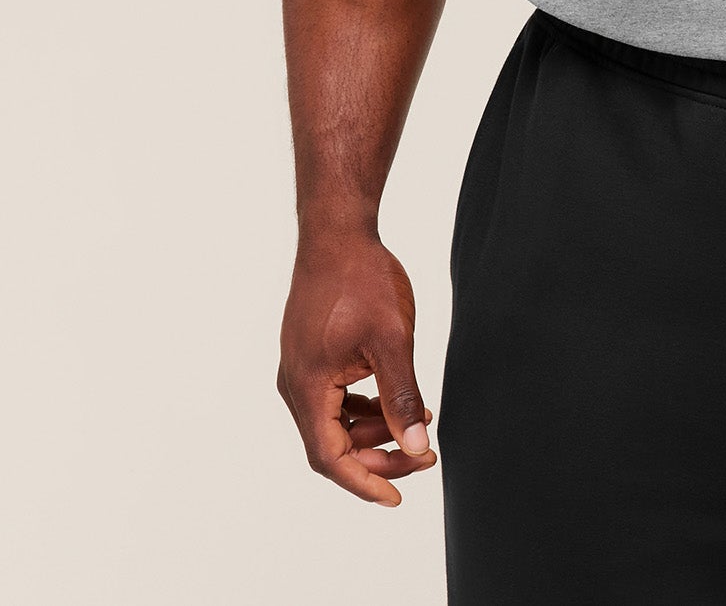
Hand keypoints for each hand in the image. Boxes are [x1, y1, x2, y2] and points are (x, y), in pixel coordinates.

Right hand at [278, 231, 436, 506]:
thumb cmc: (362, 280)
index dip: (365, 482)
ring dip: (374, 431)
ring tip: (420, 421)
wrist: (337, 234)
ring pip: (334, 423)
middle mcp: (295, 385)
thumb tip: (418, 444)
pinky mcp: (311, 356)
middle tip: (425, 455)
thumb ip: (402, 397)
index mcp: (307, 387)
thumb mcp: (393, 340)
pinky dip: (364, 408)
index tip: (398, 497)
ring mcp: (301, 370)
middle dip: (379, 456)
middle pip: (333, 445)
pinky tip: (396, 400)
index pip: (331, 457)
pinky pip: (334, 399)